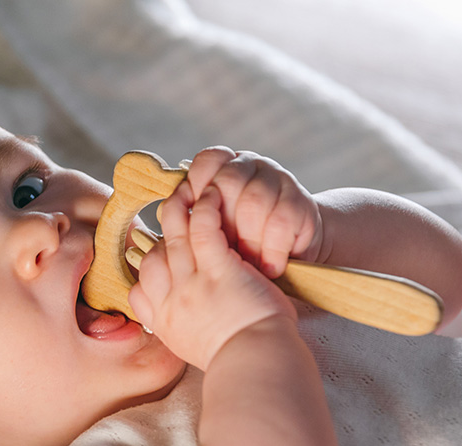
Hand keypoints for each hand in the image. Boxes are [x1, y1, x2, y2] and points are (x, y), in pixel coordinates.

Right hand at [128, 181, 295, 370]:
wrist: (258, 364)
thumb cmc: (241, 360)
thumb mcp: (198, 352)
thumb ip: (187, 331)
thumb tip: (189, 323)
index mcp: (166, 324)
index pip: (139, 290)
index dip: (146, 268)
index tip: (157, 256)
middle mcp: (173, 303)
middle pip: (153, 258)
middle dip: (160, 232)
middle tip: (170, 213)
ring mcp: (193, 285)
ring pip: (174, 237)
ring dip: (178, 209)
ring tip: (186, 192)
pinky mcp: (220, 271)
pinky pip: (203, 230)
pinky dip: (204, 210)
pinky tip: (210, 198)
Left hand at [183, 147, 322, 276]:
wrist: (291, 259)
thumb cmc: (240, 251)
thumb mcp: (213, 237)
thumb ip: (191, 232)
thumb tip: (159, 243)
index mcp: (221, 168)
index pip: (206, 162)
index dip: (196, 189)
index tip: (192, 227)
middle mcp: (249, 166)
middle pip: (228, 181)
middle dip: (222, 224)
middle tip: (217, 255)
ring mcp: (278, 180)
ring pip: (254, 201)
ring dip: (248, 240)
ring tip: (245, 267)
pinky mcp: (301, 203)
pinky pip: (280, 222)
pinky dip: (272, 250)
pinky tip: (268, 268)